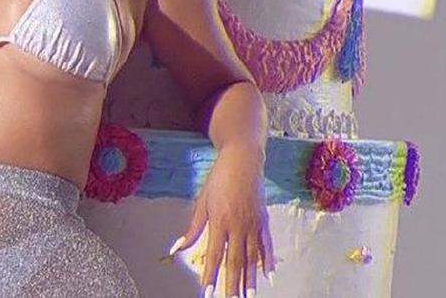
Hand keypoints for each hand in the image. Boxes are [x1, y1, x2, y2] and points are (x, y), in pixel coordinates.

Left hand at [168, 144, 275, 296]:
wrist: (243, 160)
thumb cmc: (218, 180)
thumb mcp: (202, 202)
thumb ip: (192, 229)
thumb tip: (176, 248)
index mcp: (220, 222)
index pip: (215, 255)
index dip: (212, 276)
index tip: (208, 293)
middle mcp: (239, 226)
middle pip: (235, 261)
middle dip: (233, 284)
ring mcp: (254, 224)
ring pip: (253, 257)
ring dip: (251, 279)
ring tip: (250, 296)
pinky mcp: (264, 221)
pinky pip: (267, 245)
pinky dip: (268, 261)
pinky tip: (269, 276)